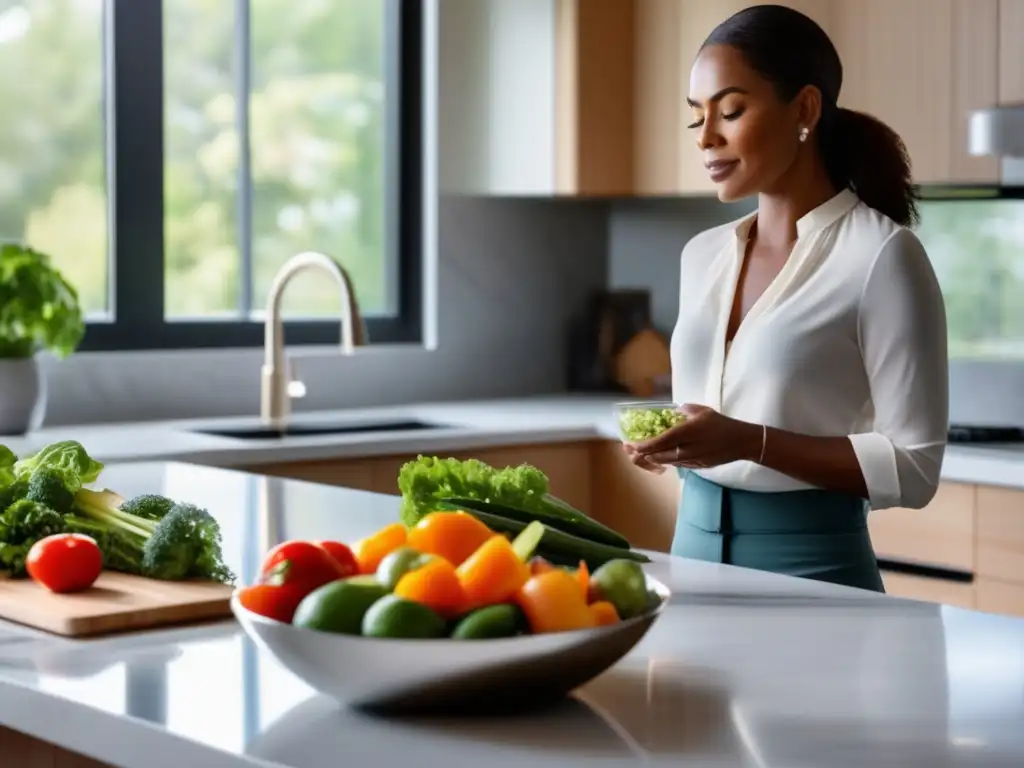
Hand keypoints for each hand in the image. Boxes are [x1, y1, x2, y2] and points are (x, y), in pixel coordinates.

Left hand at [624, 404, 760, 471]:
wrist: (741, 442)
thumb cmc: (721, 424)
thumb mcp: (702, 411)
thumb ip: (685, 410)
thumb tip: (673, 411)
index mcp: (687, 432)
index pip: (660, 441)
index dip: (643, 445)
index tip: (631, 444)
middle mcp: (687, 448)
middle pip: (658, 456)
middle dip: (642, 454)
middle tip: (630, 450)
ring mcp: (691, 460)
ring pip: (666, 462)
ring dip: (652, 459)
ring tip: (640, 454)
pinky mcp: (696, 466)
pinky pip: (676, 464)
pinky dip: (665, 461)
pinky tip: (660, 457)